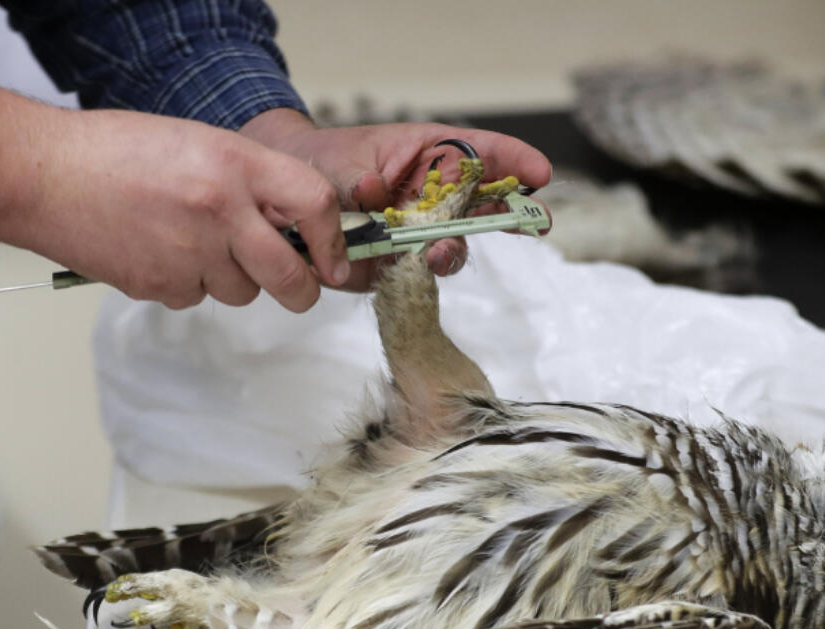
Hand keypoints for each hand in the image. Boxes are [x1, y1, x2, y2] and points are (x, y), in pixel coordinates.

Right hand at [0, 88, 350, 311]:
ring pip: (241, 292)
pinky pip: (195, 298)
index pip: (315, 205)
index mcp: (235, 165)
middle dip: (301, 289)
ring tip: (191, 242)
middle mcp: (220, 211)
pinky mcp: (159, 285)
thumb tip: (294, 225)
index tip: (335, 260)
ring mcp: (189, 253)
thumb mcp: (201, 144)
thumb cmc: (118, 151)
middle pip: (290, 277)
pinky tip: (157, 251)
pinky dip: (186, 284)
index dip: (334, 241)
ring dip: (231, 279)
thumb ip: (250, 182)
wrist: (43, 174)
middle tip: (299, 287)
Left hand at [240, 109, 551, 290]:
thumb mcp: (356, 157)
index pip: (483, 154)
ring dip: (452, 249)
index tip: (540, 174)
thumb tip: (384, 196)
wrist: (284, 198)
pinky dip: (416, 277)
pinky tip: (411, 269)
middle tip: (521, 221)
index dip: (514, 163)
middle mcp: (432, 198)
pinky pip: (416, 278)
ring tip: (439, 249)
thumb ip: (378, 178)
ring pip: (451, 248)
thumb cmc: (326, 163)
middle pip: (480, 207)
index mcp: (431, 157)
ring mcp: (416, 235)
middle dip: (504, 215)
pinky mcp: (394, 269)